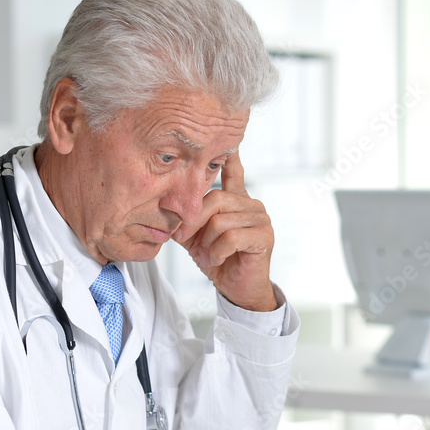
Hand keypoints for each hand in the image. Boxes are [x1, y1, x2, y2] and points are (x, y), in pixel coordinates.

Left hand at [173, 153, 276, 311]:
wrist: (237, 288)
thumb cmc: (218, 260)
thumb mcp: (195, 237)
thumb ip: (185, 219)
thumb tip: (165, 207)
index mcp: (236, 201)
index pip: (234, 173)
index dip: (230, 157)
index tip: (229, 140)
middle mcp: (251, 204)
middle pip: (215, 198)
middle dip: (194, 220)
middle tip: (183, 238)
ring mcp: (261, 219)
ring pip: (221, 220)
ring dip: (207, 243)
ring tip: (208, 256)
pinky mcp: (265, 236)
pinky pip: (231, 237)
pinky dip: (217, 252)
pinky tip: (218, 260)